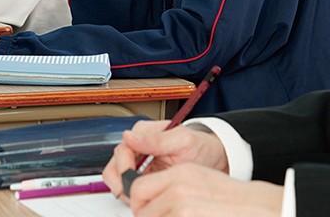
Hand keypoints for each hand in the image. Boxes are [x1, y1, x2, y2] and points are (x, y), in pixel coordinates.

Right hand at [102, 121, 229, 198]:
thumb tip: (129, 135)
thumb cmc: (200, 146)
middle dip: (121, 182)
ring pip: (116, 177)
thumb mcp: (182, 141)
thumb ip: (156, 139)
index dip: (124, 167)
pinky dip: (133, 194)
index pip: (121, 150)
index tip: (132, 180)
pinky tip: (147, 196)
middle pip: (114, 165)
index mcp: (143, 132)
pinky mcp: (143, 174)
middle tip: (134, 195)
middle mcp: (137, 145)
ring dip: (124, 189)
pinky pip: (128, 186)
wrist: (214, 158)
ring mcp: (139, 161)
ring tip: (141, 197)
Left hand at [126, 163, 282, 216]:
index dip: (138, 204)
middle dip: (145, 216)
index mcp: (180, 175)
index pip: (138, 188)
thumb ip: (171, 187)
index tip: (143, 210)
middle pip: (140, 209)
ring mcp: (183, 210)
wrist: (259, 209)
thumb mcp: (198, 180)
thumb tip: (144, 200)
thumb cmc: (233, 200)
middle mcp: (179, 191)